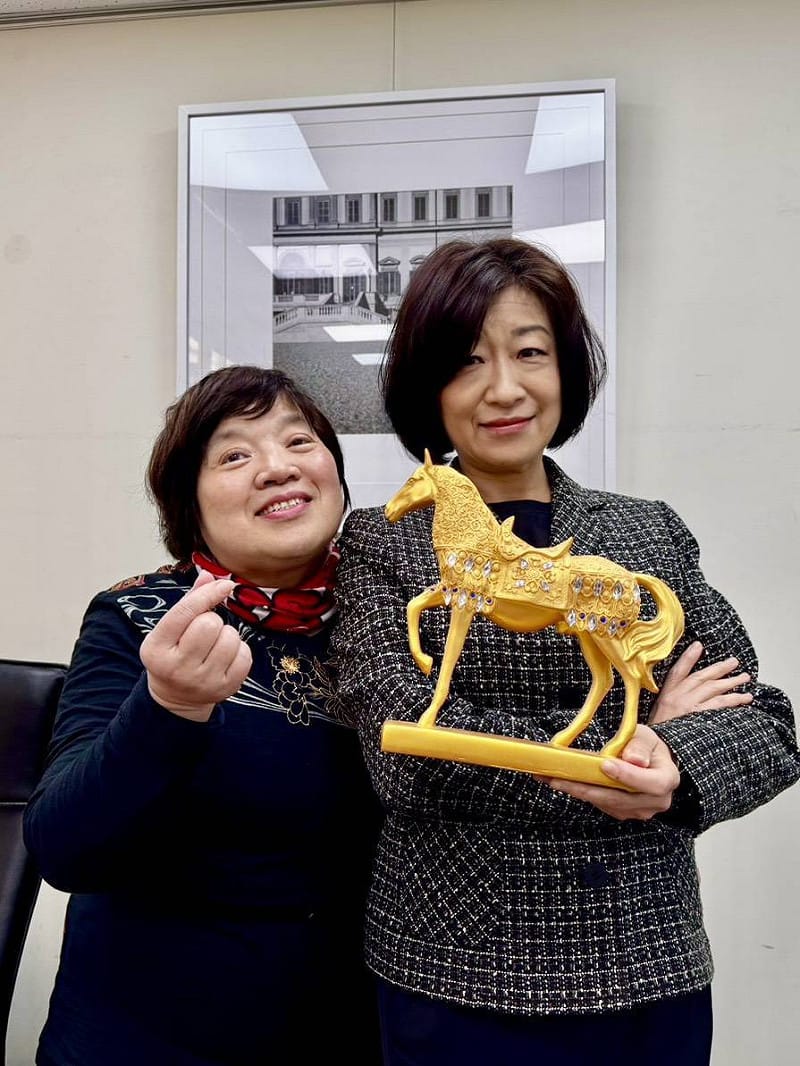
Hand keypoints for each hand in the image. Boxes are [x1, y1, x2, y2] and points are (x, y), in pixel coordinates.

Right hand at [140, 571, 252, 721]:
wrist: (176, 697)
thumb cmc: (173, 653)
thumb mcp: (170, 629)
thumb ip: (189, 601)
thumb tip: (209, 575)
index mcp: (156, 648)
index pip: (184, 613)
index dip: (207, 594)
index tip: (225, 584)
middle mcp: (177, 667)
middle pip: (210, 624)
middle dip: (213, 620)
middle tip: (205, 631)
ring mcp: (202, 681)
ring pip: (230, 638)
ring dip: (227, 635)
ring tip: (215, 644)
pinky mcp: (225, 689)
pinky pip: (245, 655)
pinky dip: (239, 650)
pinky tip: (226, 656)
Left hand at [544, 724, 679, 820]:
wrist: (648, 760)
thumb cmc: (646, 745)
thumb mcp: (645, 736)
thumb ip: (639, 745)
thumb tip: (634, 760)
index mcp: (666, 780)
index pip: (650, 783)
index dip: (627, 776)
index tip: (605, 765)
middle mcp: (655, 801)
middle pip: (619, 798)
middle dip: (586, 787)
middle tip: (558, 777)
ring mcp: (637, 810)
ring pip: (605, 803)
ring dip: (576, 791)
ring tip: (549, 777)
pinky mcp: (621, 812)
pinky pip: (599, 803)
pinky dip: (580, 792)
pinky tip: (559, 781)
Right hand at [649, 640, 751, 724]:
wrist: (655, 749)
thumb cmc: (659, 734)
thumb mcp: (656, 714)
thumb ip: (669, 701)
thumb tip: (688, 692)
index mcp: (666, 695)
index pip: (678, 671)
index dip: (688, 657)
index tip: (699, 646)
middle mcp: (677, 698)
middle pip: (701, 678)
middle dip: (719, 668)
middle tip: (734, 662)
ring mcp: (688, 707)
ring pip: (713, 690)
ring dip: (731, 683)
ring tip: (744, 679)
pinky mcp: (698, 718)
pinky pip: (719, 705)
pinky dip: (732, 701)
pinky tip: (743, 699)